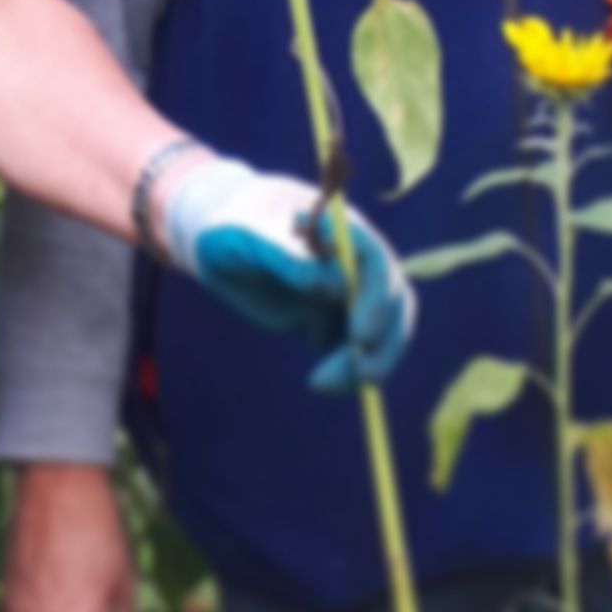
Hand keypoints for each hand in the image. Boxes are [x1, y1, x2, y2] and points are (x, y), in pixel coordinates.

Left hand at [154, 156, 416, 391]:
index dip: (375, 299)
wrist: (219, 243)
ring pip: (384, 330)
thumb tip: (335, 287)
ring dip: (371, 363)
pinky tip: (321, 383)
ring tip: (322, 383)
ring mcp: (348, 292)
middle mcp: (353, 261)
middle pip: (392, 300)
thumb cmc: (232, 228)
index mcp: (339, 230)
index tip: (359, 336)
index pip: (374, 261)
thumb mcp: (249, 239)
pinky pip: (359, 351)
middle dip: (382, 340)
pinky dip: (351, 372)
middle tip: (358, 373)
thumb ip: (289, 259)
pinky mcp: (335, 321)